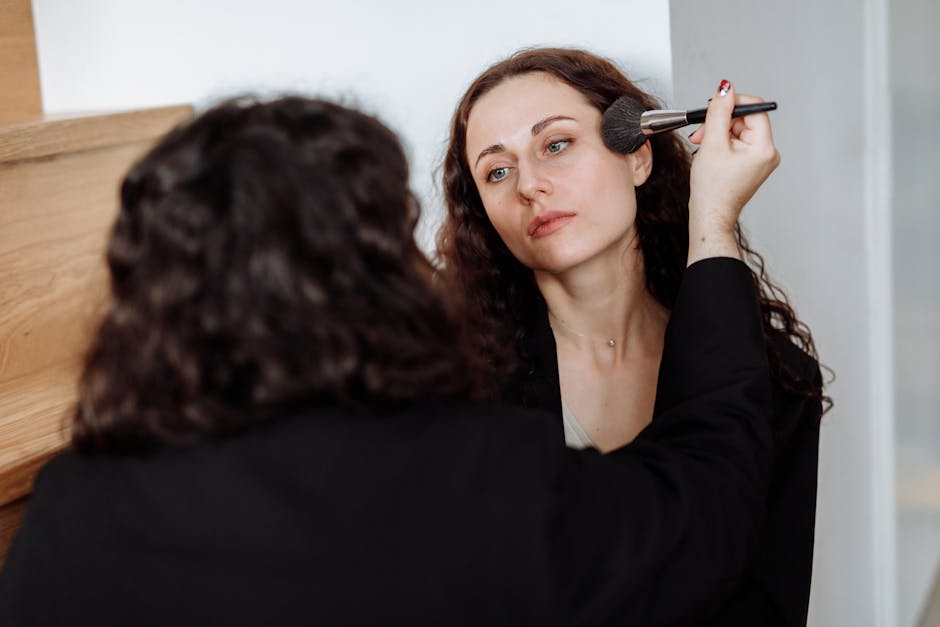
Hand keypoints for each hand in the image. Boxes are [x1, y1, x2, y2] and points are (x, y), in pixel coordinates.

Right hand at [686, 80, 779, 264]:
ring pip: (739, 131)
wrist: (710, 217)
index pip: (754, 109)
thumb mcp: (712, 144)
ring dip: (718, 133)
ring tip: (702, 145)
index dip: (732, 103)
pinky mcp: (752, 165)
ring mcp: (761, 160)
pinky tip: (710, 152)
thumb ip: (718, 112)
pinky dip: (722, 143)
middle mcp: (768, 153)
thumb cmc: (712, 190)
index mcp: (764, 148)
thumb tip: (725, 89)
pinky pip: (738, 143)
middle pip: (745, 120)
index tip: (714, 105)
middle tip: (701, 132)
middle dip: (720, 122)